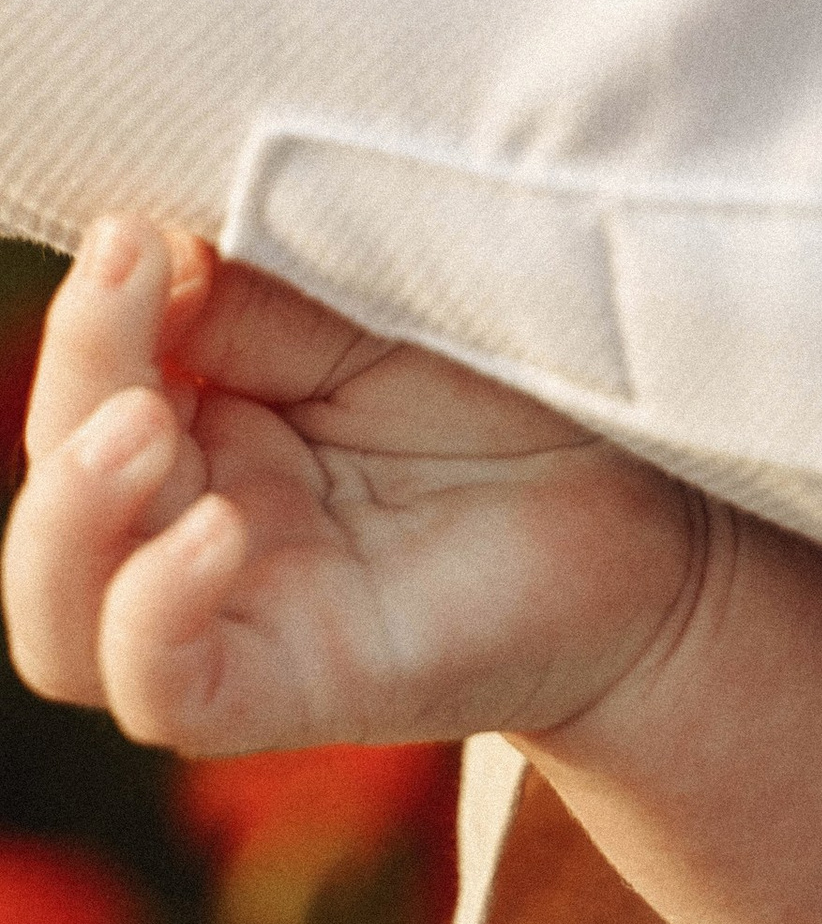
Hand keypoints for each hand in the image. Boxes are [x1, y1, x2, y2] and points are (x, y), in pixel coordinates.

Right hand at [3, 216, 710, 758]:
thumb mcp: (380, 309)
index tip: (132, 233)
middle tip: (130, 280)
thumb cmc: (516, 389)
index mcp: (209, 418)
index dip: (92, 312)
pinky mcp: (294, 690)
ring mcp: (239, 612)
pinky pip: (166, 688)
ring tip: (139, 421)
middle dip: (74, 378)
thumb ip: (260, 293)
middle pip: (60, 488)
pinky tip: (216, 531)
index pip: (88, 383)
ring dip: (69, 516)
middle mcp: (197, 518)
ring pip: (61, 617)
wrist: (659, 502)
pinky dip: (154, 616)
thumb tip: (133, 244)